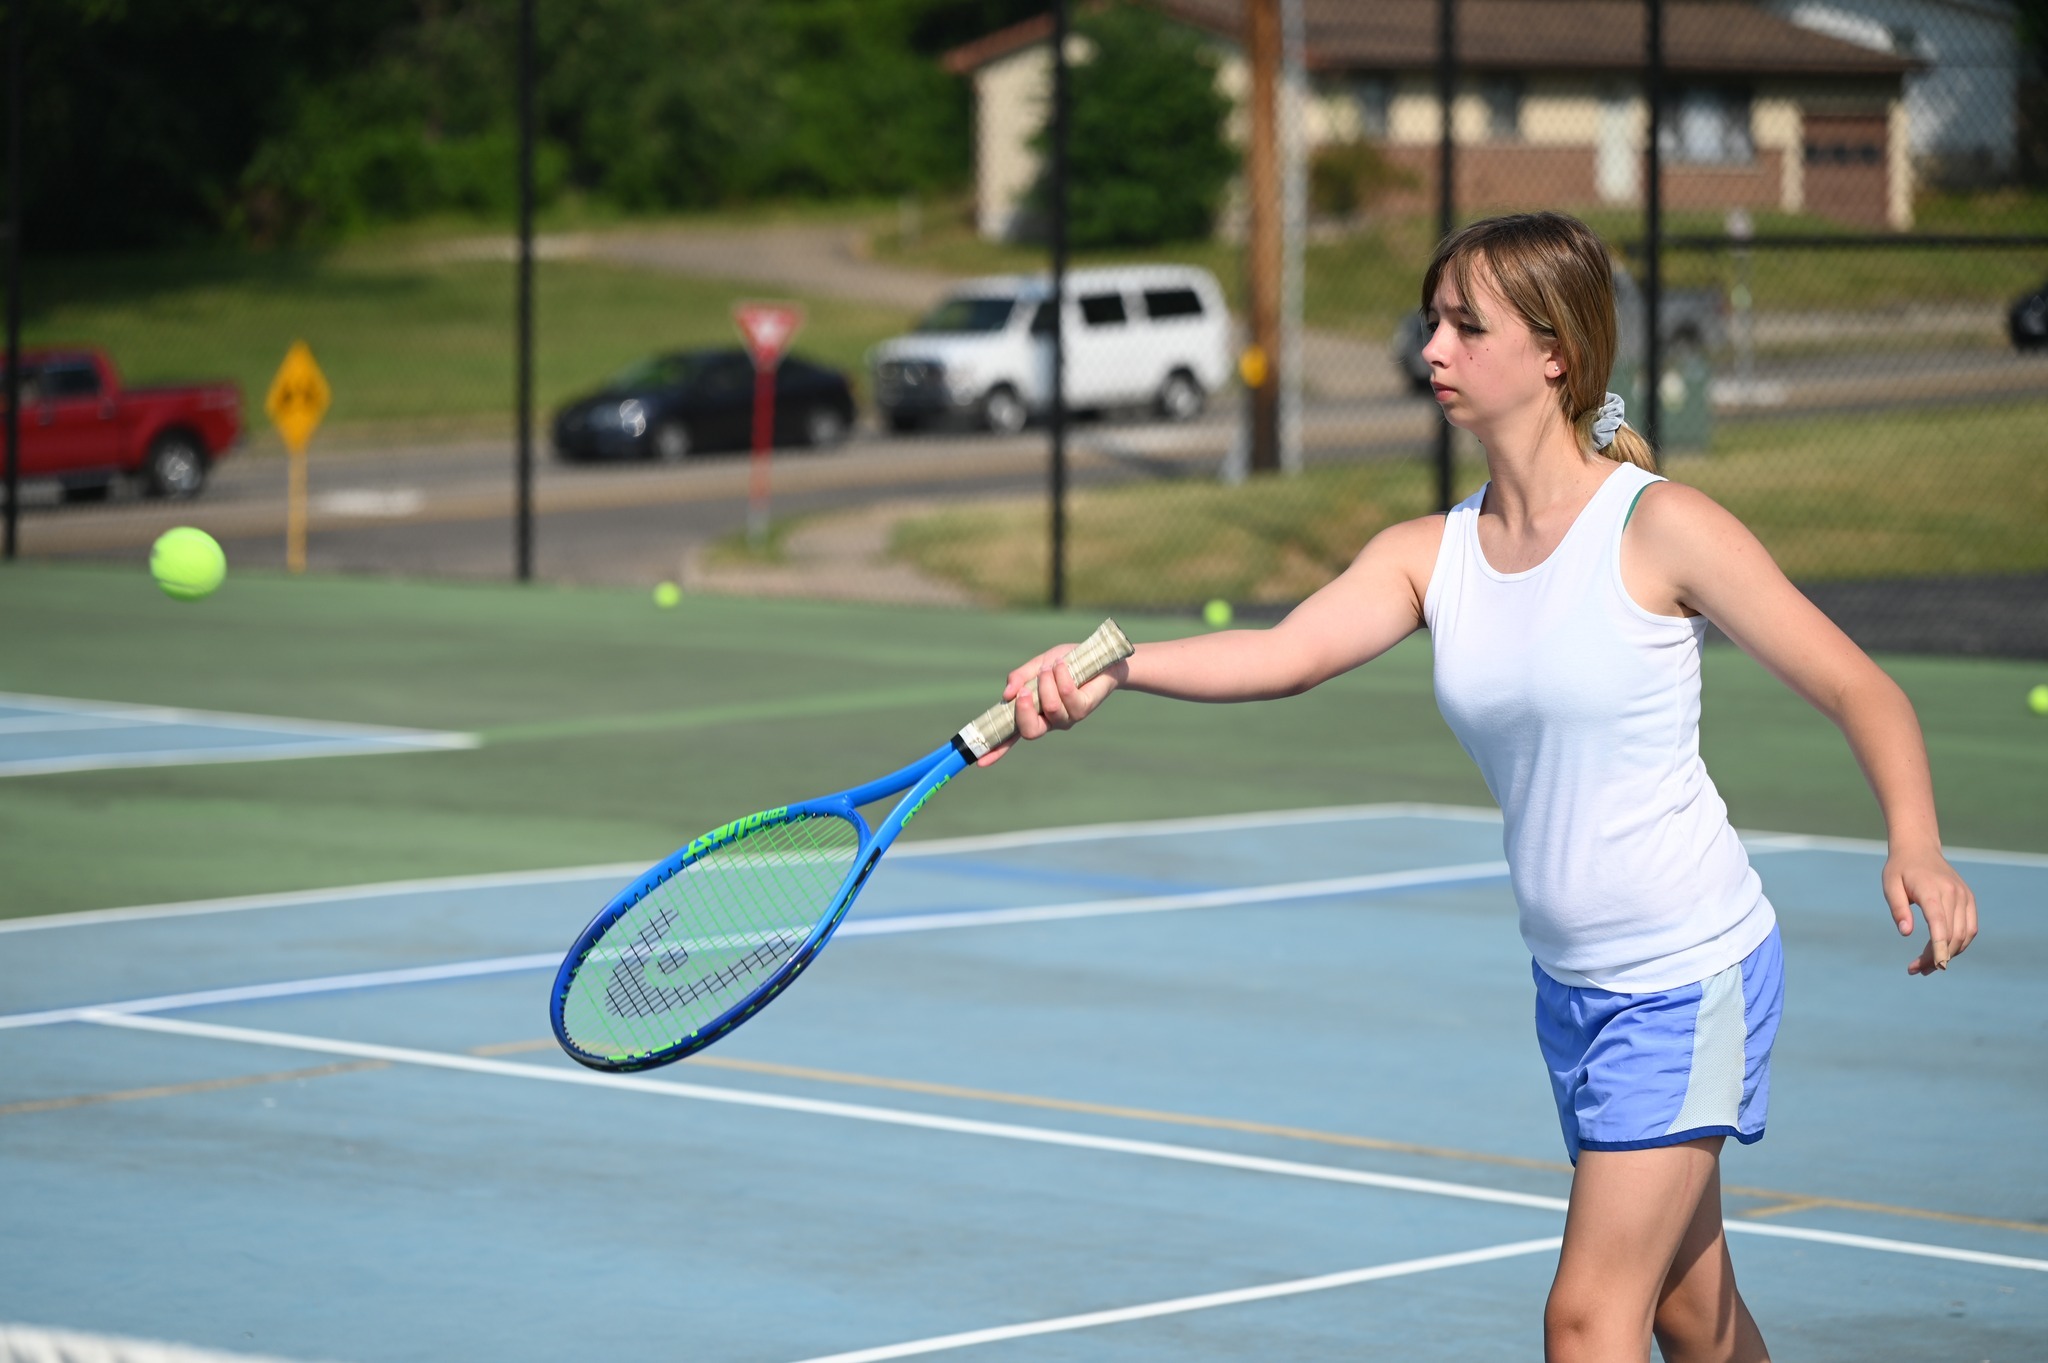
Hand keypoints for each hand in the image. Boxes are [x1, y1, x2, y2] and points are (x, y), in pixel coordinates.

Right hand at [974, 643, 1126, 766]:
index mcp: (1032, 713)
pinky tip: (1064, 666)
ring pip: (1050, 708)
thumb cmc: (1066, 663)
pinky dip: (1062, 677)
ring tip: (1052, 666)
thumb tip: (1006, 695)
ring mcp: (1067, 718)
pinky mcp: (1084, 708)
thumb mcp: (1037, 665)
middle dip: (1024, 711)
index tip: (980, 762)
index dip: (996, 750)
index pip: (1011, 735)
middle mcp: (1049, 720)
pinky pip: (1068, 696)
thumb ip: (1019, 678)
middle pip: (1030, 731)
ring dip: (1047, 683)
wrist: (1100, 656)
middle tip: (1024, 691)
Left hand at [1883, 847, 1977, 974]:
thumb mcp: (1890, 885)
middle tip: (1916, 970)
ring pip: (1964, 934)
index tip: (1935, 966)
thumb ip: (1898, 909)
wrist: (1919, 848)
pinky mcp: (1969, 899)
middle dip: (1936, 957)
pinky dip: (1960, 944)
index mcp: (1931, 890)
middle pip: (1951, 934)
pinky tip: (1943, 952)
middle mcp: (1953, 893)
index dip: (1939, 946)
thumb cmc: (1900, 869)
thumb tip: (1906, 933)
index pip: (1939, 922)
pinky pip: (1971, 928)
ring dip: (1949, 954)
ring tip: (1927, 967)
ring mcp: (1964, 896)